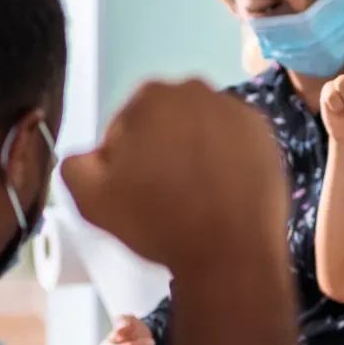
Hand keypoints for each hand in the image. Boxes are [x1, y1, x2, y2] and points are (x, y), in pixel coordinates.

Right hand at [61, 80, 297, 344]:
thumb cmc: (158, 223)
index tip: (131, 189)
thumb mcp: (91, 200)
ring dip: (193, 154)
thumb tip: (89, 157)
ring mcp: (238, 112)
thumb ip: (75, 166)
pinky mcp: (267, 136)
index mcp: (152, 96)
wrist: (231, 254)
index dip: (122, 159)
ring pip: (202, 130)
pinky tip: (222, 193)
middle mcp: (198, 90)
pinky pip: (234, 144)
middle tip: (162, 194)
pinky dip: (227, 161)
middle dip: (160, 150)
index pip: (125, 124)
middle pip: (166, 122)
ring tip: (195, 197)